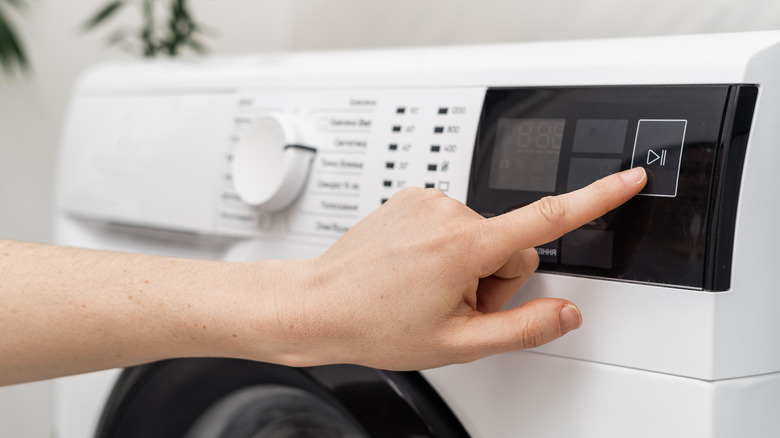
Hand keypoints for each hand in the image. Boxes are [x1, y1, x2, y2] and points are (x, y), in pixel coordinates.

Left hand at [264, 167, 646, 370]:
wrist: (319, 305)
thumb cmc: (375, 324)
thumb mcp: (458, 344)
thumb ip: (524, 329)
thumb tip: (566, 313)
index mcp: (464, 246)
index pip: (547, 218)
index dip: (597, 198)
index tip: (627, 178)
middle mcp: (446, 212)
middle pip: (511, 244)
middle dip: (497, 279)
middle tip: (457, 306)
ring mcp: (425, 202)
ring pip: (481, 235)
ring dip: (469, 265)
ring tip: (430, 290)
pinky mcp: (410, 199)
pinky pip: (452, 223)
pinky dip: (446, 248)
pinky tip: (417, 271)